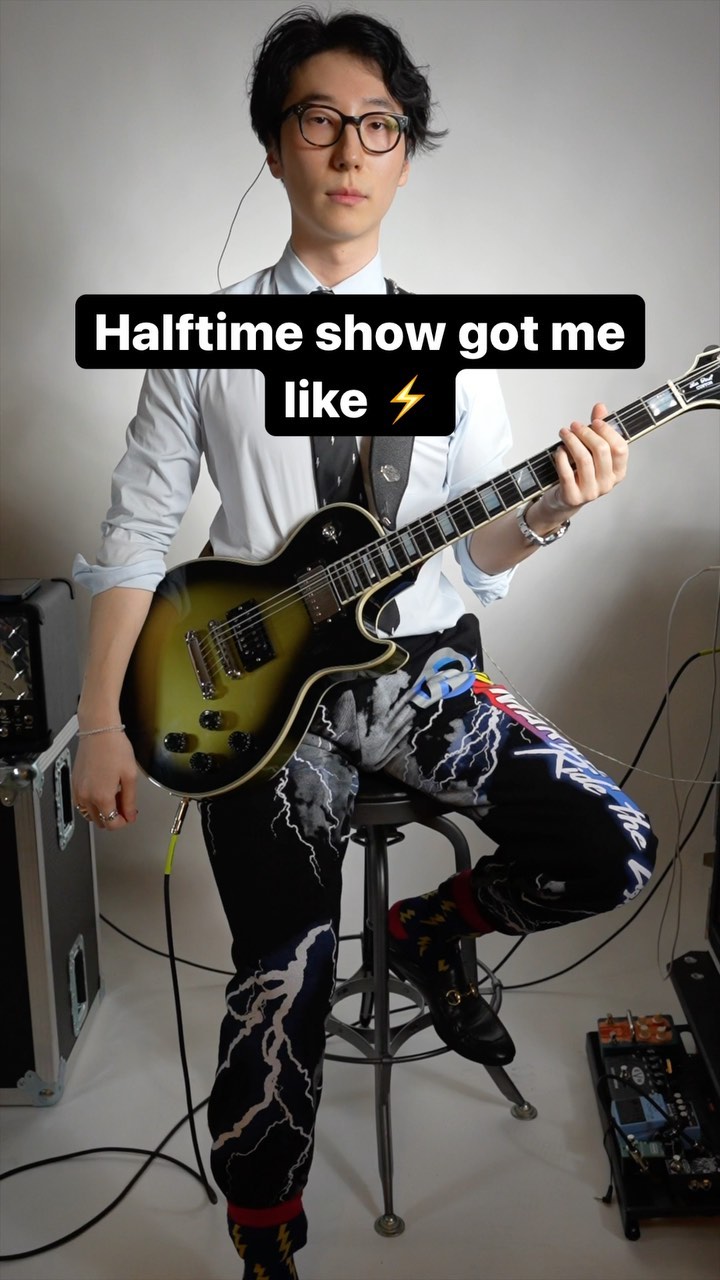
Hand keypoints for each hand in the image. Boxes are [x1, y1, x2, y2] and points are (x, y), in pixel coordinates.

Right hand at [72, 732, 138, 829]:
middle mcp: (86, 796)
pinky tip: (102, 790)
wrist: (98, 731)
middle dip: (113, 817)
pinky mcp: (74, 783)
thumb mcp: (130, 776)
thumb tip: (130, 816)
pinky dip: (92, 803)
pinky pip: (81, 803)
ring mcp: (78, 790)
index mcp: (101, 796)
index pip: (111, 824)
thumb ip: (130, 801)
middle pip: (99, 821)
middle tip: (124, 803)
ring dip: (102, 811)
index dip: (123, 822)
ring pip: (89, 814)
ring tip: (114, 795)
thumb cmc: (114, 748)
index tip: (129, 815)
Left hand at [537, 403, 628, 524]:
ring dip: (572, 441)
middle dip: (586, 433)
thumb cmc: (579, 474)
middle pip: (601, 451)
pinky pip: (567, 472)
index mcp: (618, 472)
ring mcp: (591, 492)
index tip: (595, 421)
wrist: (564, 501)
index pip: (620, 448)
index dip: (607, 431)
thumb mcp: (591, 452)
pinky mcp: (573, 496)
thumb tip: (600, 407)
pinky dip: (561, 457)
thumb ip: (598, 430)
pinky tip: (559, 449)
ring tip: (564, 432)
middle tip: (574, 425)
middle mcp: (607, 484)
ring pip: (584, 459)